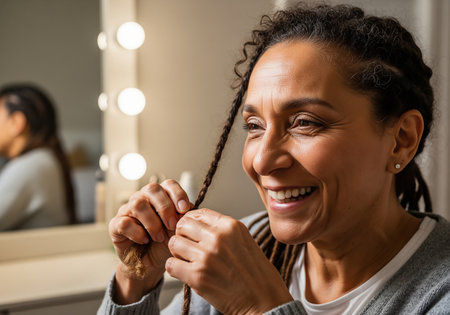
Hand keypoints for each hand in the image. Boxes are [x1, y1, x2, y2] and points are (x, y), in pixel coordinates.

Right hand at [108, 179, 190, 303]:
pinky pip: (124, 222)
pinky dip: (137, 232)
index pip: (169, 184)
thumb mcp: (178, 231)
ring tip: (159, 237)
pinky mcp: (116, 225)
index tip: (184, 209)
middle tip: (172, 226)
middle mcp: (143, 198)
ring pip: (138, 203)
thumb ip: (183, 218)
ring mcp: (128, 210)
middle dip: (165, 207)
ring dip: (152, 222)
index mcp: (160, 197)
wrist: (150, 265)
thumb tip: (189, 208)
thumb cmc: (165, 244)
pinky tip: (144, 240)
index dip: (177, 194)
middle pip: (152, 189)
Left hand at [166, 209, 292, 313]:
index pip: (197, 213)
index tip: (191, 232)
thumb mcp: (244, 240)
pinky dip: (175, 269)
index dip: (190, 223)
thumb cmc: (256, 274)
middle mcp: (218, 237)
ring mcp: (207, 256)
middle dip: (182, 236)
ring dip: (177, 253)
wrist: (264, 301)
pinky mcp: (198, 276)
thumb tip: (197, 224)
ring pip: (174, 243)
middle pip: (182, 225)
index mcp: (230, 226)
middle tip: (187, 248)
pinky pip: (171, 265)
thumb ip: (222, 231)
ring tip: (187, 261)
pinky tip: (185, 273)